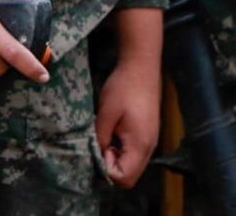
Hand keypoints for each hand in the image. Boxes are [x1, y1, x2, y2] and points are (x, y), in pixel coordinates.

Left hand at [95, 6, 162, 187]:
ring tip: (103, 135)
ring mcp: (149, 141)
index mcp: (140, 144)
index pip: (125, 178)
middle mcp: (149, 147)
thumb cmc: (123, 88)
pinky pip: (133, 152)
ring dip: (115, 156)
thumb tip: (97, 154)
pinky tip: (110, 131)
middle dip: (111, 165)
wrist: (141, 68)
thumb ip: (101, 137)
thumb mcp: (106, 113)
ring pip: (131, 164)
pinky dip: (120, 148)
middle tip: (98, 142)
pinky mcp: (147, 134)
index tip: (99, 148)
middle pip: (130, 175)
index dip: (108, 169)